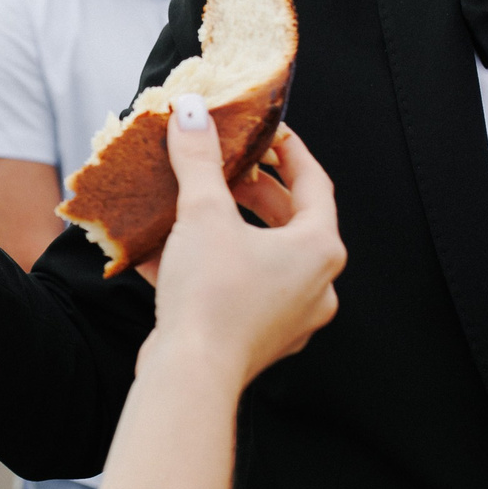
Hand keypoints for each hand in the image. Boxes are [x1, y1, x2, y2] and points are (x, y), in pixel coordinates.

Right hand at [142, 100, 342, 388]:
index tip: (264, 131)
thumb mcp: (203, 214)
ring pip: (264, 257)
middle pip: (291, 221)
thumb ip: (200, 158)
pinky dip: (212, 267)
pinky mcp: (259, 340)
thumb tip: (191, 111)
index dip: (288, 151)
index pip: (314, 183)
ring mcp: (290, 317)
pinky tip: (168, 253)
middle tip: (226, 168)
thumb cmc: (210, 296)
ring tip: (196, 206)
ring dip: (231, 229)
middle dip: (254, 191)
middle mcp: (316, 286)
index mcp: (319, 250)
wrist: (190, 377)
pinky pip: (239, 290)